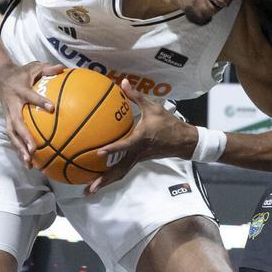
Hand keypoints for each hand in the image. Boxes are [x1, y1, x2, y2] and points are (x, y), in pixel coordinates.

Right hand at [0, 61, 64, 165]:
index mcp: (20, 91)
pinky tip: (28, 163)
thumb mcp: (33, 67)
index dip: (40, 101)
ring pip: (12, 135)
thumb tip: (62, 68)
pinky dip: (19, 150)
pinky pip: (13, 138)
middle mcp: (12, 106)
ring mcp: (8, 115)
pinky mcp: (8, 122)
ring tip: (28, 162)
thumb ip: (47, 68)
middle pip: (17, 123)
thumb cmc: (21, 73)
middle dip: (25, 137)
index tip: (52, 108)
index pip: (31, 96)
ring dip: (19, 149)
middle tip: (34, 148)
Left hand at [85, 79, 195, 193]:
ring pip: (120, 173)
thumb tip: (122, 82)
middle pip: (119, 170)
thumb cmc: (168, 123)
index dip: (112, 149)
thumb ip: (135, 96)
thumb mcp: (153, 107)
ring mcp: (138, 159)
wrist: (183, 141)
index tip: (98, 152)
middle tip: (88, 189)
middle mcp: (137, 152)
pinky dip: (111, 175)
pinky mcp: (138, 160)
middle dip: (104, 180)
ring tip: (89, 190)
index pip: (124, 145)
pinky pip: (123, 169)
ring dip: (106, 181)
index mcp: (140, 139)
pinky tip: (100, 175)